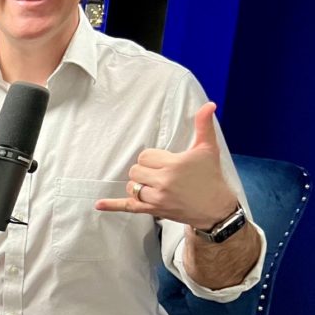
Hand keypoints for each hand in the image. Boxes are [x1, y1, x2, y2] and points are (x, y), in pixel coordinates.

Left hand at [95, 103, 237, 227]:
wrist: (216, 208)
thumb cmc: (211, 177)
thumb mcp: (208, 149)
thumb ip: (204, 125)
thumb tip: (209, 104)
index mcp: (173, 164)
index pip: (145, 156)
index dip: (153, 158)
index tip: (166, 161)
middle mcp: (163, 182)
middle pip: (135, 170)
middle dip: (145, 170)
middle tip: (161, 173)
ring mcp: (157, 198)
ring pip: (131, 186)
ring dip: (138, 184)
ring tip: (155, 184)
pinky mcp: (153, 210)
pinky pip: (128, 207)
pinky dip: (113, 205)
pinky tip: (99, 204)